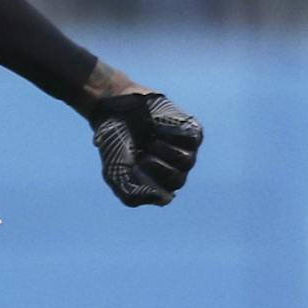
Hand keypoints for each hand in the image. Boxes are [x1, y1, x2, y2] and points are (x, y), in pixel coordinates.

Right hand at [89, 90, 201, 206]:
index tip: (134, 167)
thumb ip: (132, 194)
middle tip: (142, 154)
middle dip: (157, 167)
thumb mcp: (115, 172)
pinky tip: (159, 127)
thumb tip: (166, 200)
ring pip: (187, 162)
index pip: (164, 195)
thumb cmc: (115, 142)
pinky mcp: (192, 132)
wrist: (117, 108)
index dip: (149, 181)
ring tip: (150, 140)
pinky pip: (191, 140)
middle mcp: (175, 168)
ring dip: (164, 150)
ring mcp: (185, 150)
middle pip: (178, 180)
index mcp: (157, 181)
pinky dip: (171, 134)